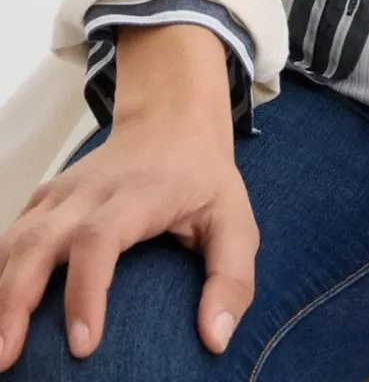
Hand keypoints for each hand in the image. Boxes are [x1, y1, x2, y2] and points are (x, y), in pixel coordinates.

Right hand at [0, 106, 258, 370]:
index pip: (99, 238)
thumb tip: (215, 339)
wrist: (171, 120)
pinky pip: (11, 236)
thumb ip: (232, 277)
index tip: (82, 346)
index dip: (86, 290)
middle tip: (5, 359)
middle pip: (40, 241)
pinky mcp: (44, 199)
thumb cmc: (203, 180)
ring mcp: (62, 192)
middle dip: (15, 301)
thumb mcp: (236, 221)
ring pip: (16, 239)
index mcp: (138, 194)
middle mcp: (90, 191)